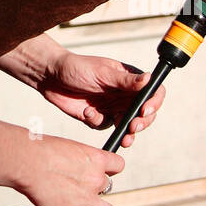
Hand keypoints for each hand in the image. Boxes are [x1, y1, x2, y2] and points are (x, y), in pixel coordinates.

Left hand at [0, 34, 165, 148]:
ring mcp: (112, 106)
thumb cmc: (76, 67)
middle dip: (142, 122)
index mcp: (129, 79)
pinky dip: (97, 122)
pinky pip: (106, 127)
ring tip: (124, 138)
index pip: (153, 91)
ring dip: (128, 132)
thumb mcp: (102, 73)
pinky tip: (87, 112)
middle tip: (133, 128)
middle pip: (145, 113)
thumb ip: (125, 80)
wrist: (50, 77)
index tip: (145, 111)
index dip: (154, 103)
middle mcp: (124, 94)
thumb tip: (150, 79)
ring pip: (129, 125)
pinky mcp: (99, 117)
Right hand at [15, 133, 125, 205]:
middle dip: (98, 187)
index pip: (117, 165)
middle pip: (106, 185)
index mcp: (95, 158)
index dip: (113, 168)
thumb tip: (77, 166)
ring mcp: (86, 198)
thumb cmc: (42, 150)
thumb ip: (78, 159)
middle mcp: (95, 178)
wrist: (27, 162)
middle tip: (86, 187)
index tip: (110, 171)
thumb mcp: (68, 147)